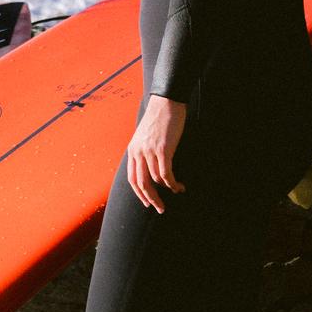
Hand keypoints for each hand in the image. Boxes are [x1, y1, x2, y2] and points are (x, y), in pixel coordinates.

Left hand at [125, 95, 187, 212]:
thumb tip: (149, 167)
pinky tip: (179, 186)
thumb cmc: (159, 119)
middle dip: (151, 199)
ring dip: (167, 190)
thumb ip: (145, 151)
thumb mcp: (145, 136)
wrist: (166, 102)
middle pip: (141, 184)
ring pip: (156, 180)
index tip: (148, 203)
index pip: (132, 179)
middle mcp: (138, 152)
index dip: (140, 194)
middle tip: (160, 209)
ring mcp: (150, 151)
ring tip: (177, 191)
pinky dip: (172, 183)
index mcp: (132, 150)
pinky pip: (166, 173)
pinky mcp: (163, 149)